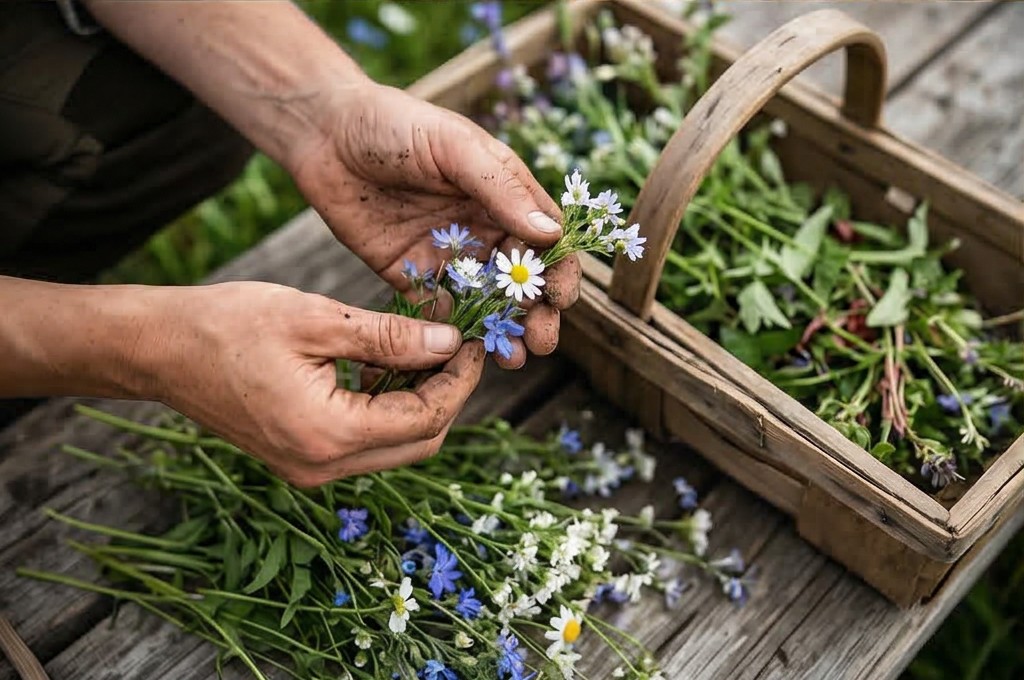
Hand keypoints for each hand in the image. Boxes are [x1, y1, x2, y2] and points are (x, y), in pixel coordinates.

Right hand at [147, 282, 484, 486]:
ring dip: (418, 402)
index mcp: (328, 433)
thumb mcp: (317, 319)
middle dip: (447, 394)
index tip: (475, 341)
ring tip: (421, 349)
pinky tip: (379, 366)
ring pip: (396, 446)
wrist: (160, 350)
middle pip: (420, 443)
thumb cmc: (228, 324)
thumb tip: (450, 344)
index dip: (460, 381)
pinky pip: (366, 443)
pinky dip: (386, 409)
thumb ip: (389, 337)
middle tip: (455, 346)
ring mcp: (309, 470)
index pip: (426, 418)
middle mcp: (322, 466)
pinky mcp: (301, 459)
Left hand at [291, 83, 581, 368]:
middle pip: (521, 280)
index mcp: (503, 194)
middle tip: (542, 342)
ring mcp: (448, 254)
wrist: (324, 134)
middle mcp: (482, 227)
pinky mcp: (411, 274)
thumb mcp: (453, 147)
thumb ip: (500, 188)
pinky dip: (455, 333)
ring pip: (486, 301)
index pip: (545, 238)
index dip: (559, 270)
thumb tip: (550, 234)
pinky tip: (465, 352)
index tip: (563, 298)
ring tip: (514, 359)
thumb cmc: (395, 125)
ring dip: (503, 329)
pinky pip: (439, 310)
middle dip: (536, 313)